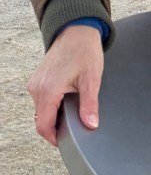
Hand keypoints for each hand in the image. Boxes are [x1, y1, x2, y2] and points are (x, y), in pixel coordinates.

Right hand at [27, 25, 103, 145]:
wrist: (76, 31)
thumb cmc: (85, 52)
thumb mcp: (92, 80)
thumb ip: (90, 104)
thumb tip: (91, 125)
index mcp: (48, 91)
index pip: (44, 125)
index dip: (54, 138)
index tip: (67, 143)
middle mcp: (36, 88)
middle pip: (41, 120)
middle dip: (56, 128)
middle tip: (76, 129)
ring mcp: (35, 84)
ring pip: (41, 111)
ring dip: (55, 117)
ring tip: (74, 114)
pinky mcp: (37, 80)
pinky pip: (42, 101)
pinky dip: (53, 106)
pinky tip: (68, 102)